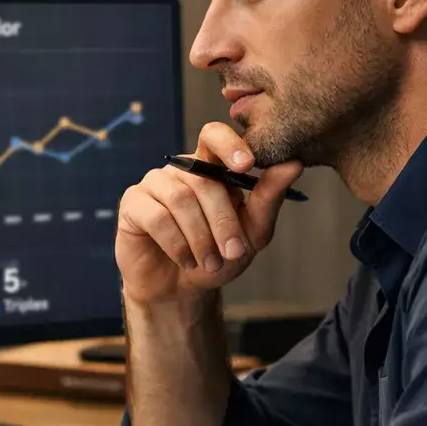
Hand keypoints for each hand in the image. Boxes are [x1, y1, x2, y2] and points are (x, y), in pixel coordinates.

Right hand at [116, 123, 301, 305]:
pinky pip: (157, 216)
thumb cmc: (218, 256)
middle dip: (223, 221)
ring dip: (200, 237)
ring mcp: (154, 183)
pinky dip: (176, 243)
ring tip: (210, 262)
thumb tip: (293, 164)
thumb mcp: (252, 233)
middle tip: (234, 252)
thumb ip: (269, 199)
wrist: (181, 290)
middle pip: (204, 181)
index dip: (230, 144)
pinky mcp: (132, 204)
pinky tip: (185, 260)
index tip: (247, 165)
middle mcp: (181, 170)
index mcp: (211, 166)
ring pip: (180, 199)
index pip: (215, 135)